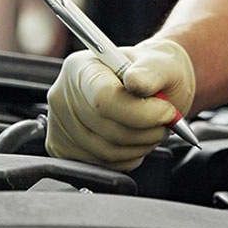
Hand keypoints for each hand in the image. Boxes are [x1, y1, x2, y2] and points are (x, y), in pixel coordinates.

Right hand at [45, 37, 195, 170]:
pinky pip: (104, 164)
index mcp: (82, 67)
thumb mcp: (162, 62)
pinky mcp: (65, 150)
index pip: (104, 98)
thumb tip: (136, 81)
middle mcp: (63, 95)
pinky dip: (130, 156)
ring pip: (106, 151)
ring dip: (142, 144)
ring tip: (154, 127)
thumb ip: (152, 70)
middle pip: (107, 128)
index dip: (140, 112)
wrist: (148, 85)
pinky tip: (138, 138)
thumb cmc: (152, 72)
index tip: (166, 111)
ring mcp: (61, 125)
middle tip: (166, 119)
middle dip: (147, 129)